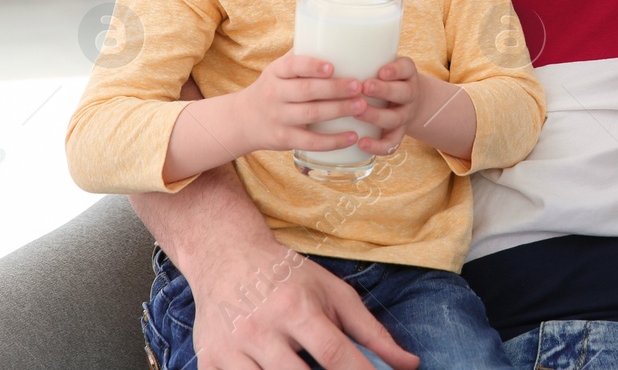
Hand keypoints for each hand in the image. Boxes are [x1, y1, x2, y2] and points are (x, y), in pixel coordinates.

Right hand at [190, 238, 418, 369]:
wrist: (227, 257)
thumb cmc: (289, 277)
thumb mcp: (334, 293)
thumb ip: (371, 332)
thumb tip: (408, 364)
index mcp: (297, 307)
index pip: (335, 354)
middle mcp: (261, 329)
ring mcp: (231, 349)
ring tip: (304, 367)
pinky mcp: (209, 363)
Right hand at [233, 53, 365, 155]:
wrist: (243, 120)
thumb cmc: (274, 88)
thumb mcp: (278, 69)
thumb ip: (302, 56)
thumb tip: (339, 36)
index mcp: (276, 72)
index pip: (292, 66)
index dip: (312, 66)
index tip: (332, 67)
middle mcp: (275, 94)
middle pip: (306, 90)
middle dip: (335, 88)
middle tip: (359, 86)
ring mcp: (279, 118)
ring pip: (311, 114)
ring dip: (339, 110)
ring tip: (362, 105)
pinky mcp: (285, 139)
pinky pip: (311, 141)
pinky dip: (333, 141)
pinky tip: (353, 136)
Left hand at [357, 57, 421, 157]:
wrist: (402, 102)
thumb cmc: (378, 76)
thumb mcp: (377, 62)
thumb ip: (357, 53)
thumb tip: (313, 36)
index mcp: (404, 73)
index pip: (406, 68)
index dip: (396, 70)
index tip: (380, 70)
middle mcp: (408, 94)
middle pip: (403, 93)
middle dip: (384, 91)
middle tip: (364, 87)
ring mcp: (403, 116)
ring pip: (395, 118)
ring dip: (377, 115)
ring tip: (357, 112)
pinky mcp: (395, 134)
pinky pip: (391, 144)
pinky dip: (378, 146)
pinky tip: (362, 143)